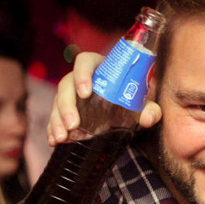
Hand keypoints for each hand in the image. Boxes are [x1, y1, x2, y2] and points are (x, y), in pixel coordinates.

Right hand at [47, 51, 162, 145]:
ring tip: (62, 138)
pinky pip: (55, 117)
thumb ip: (151, 108)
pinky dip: (52, 129)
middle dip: (67, 106)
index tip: (85, 93)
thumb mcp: (145, 102)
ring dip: (57, 120)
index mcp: (100, 68)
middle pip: (66, 85)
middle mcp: (81, 78)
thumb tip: (147, 118)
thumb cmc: (136, 97)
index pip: (84, 62)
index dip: (81, 75)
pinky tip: (54, 141)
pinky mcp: (67, 110)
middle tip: (73, 125)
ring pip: (58, 102)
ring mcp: (72, 95)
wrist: (130, 107)